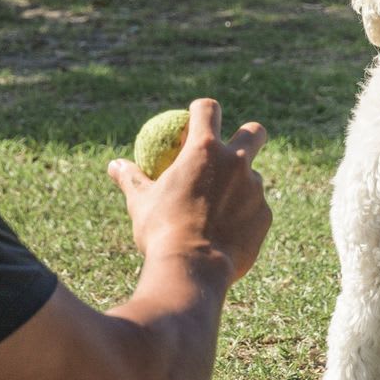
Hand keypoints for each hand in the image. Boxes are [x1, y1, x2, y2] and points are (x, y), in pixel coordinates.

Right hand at [108, 98, 270, 283]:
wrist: (193, 269)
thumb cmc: (161, 232)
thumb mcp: (141, 203)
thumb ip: (131, 179)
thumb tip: (115, 165)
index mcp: (204, 149)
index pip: (208, 109)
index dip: (202, 110)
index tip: (195, 119)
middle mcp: (236, 162)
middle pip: (253, 132)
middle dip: (249, 133)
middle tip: (235, 148)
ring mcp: (255, 188)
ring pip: (252, 178)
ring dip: (240, 186)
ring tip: (217, 212)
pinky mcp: (264, 215)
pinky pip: (255, 209)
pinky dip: (243, 216)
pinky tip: (225, 234)